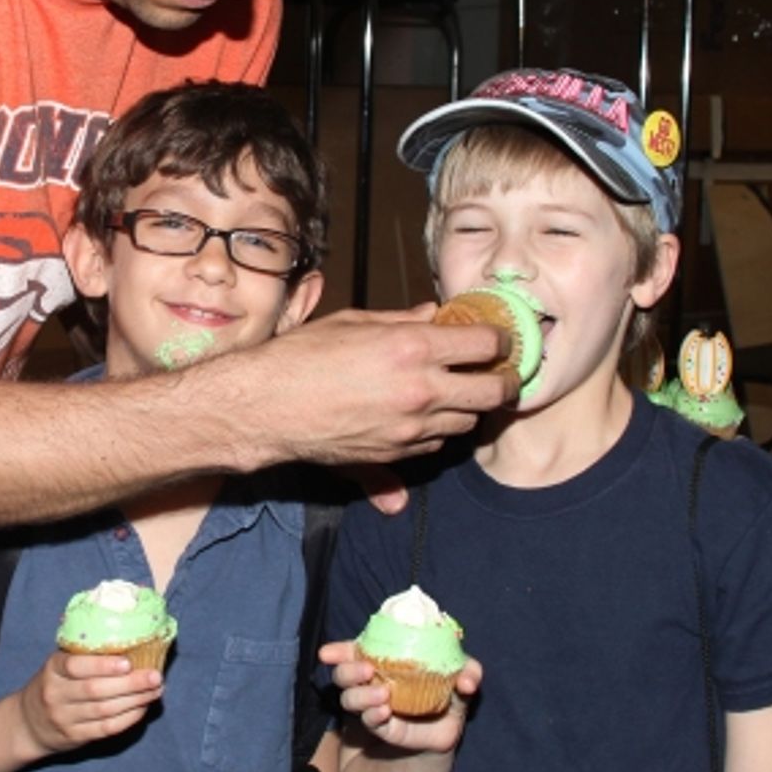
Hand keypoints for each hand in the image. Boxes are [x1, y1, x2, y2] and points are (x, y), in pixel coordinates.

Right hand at [16, 649, 163, 756]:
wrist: (29, 723)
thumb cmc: (55, 684)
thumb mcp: (59, 666)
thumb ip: (84, 656)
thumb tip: (129, 641)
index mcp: (53, 669)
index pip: (75, 666)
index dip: (102, 665)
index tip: (127, 662)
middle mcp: (56, 694)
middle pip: (95, 690)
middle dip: (130, 683)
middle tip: (155, 676)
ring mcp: (64, 718)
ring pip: (104, 710)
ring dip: (135, 700)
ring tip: (156, 690)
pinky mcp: (75, 737)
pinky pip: (105, 729)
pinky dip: (127, 718)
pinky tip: (142, 707)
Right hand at [248, 305, 516, 473]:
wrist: (266, 407)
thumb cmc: (301, 357)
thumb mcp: (353, 323)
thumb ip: (402, 321)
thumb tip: (434, 315)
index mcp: (412, 348)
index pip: (485, 345)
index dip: (499, 339)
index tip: (498, 338)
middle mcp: (420, 390)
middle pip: (494, 392)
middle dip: (505, 380)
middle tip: (501, 372)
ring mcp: (411, 428)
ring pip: (468, 422)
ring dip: (469, 407)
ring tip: (457, 392)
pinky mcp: (396, 455)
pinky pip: (436, 443)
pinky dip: (438, 430)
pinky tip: (423, 414)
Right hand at [319, 639, 481, 752]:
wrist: (447, 734)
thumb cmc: (450, 697)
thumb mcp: (463, 680)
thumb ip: (469, 673)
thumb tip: (468, 682)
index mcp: (385, 660)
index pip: (356, 650)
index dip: (340, 650)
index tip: (327, 653)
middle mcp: (372, 681)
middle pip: (345, 672)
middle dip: (347, 669)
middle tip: (366, 670)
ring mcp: (373, 706)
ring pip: (349, 697)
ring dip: (360, 695)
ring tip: (381, 694)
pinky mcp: (380, 729)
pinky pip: (368, 721)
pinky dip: (372, 715)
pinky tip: (383, 712)